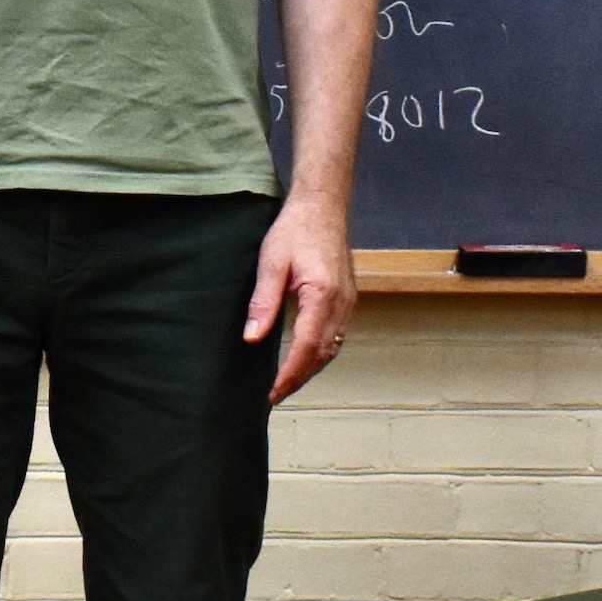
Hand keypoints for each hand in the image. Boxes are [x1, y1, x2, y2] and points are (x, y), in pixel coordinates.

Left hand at [243, 195, 355, 404]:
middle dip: (300, 378)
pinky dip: (322, 352)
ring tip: (288, 382)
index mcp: (323, 295)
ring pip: (334, 348)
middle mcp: (342, 303)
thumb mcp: (271, 263)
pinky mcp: (347, 298)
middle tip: (277, 395)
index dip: (290, 375)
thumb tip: (253, 338)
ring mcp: (348, 301)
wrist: (323, 205)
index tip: (274, 393)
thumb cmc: (296, 229)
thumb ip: (264, 303)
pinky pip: (337, 335)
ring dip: (312, 368)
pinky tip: (306, 357)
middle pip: (324, 354)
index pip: (307, 348)